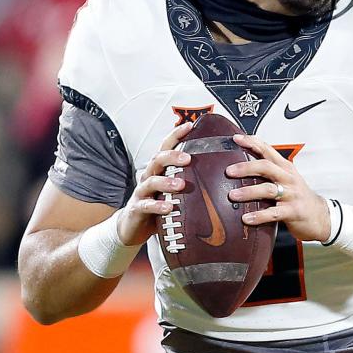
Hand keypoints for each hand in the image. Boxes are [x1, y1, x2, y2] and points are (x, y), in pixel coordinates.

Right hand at [116, 122, 193, 245]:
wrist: (132, 227)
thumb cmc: (157, 204)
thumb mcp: (173, 190)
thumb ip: (189, 180)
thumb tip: (220, 172)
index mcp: (159, 169)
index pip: (166, 147)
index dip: (176, 135)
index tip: (190, 125)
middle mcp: (149, 176)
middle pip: (157, 160)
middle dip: (172, 156)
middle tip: (188, 159)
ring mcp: (142, 192)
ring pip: (151, 181)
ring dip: (166, 182)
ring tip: (181, 185)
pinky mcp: (137, 209)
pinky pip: (146, 206)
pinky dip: (157, 206)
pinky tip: (168, 208)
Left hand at [226, 134, 330, 242]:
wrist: (320, 215)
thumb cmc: (297, 196)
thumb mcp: (286, 179)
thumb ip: (267, 172)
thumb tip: (239, 167)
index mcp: (285, 168)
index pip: (267, 150)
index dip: (252, 142)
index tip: (236, 138)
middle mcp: (288, 178)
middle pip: (266, 167)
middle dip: (246, 167)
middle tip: (229, 171)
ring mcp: (291, 195)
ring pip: (269, 189)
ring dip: (249, 192)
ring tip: (233, 195)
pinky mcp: (293, 211)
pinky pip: (274, 213)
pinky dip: (259, 215)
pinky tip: (247, 218)